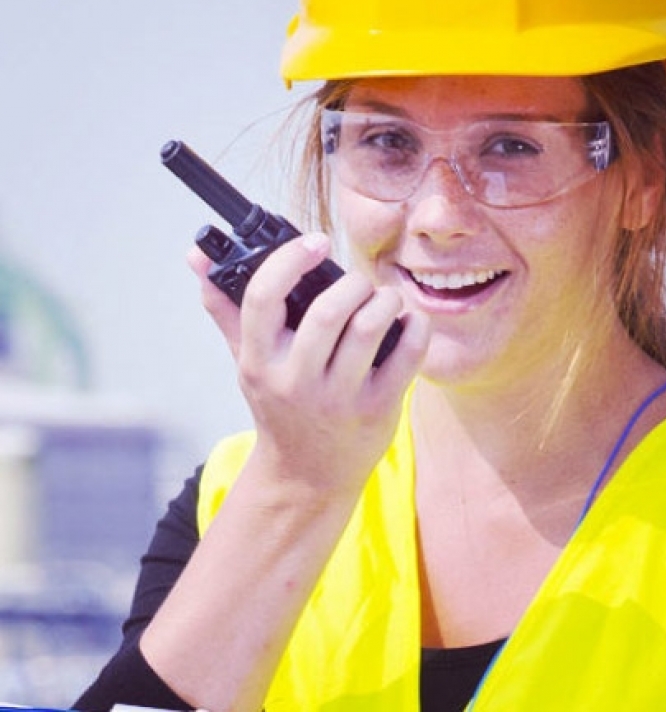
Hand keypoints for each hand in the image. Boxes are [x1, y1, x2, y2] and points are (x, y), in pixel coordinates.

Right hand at [187, 233, 429, 498]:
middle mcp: (296, 381)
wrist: (307, 475)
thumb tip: (198, 256)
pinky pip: (407, 355)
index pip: (263, 298)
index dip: (289, 260)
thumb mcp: (248, 362)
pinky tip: (408, 320)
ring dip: (384, 299)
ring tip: (384, 298)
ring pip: (368, 327)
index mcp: (260, 362)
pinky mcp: (378, 410)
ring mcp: (339, 399)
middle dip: (351, 283)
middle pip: (327, 311)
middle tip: (358, 283)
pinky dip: (415, 327)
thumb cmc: (280, 406)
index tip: (315, 242)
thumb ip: (226, 307)